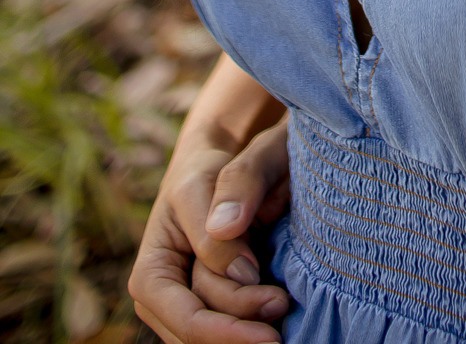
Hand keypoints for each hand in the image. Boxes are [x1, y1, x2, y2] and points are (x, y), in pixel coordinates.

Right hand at [129, 116, 290, 343]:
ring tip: (285, 302)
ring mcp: (187, 307)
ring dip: (251, 327)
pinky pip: (230, 325)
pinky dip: (252, 323)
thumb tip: (241, 270)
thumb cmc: (202, 172)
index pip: (188, 319)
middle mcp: (163, 302)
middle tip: (286, 304)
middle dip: (244, 328)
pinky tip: (276, 317)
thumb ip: (220, 219)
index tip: (271, 333)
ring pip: (219, 334)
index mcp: (151, 275)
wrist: (211, 168)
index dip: (227, 332)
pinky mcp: (212, 306)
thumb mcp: (204, 182)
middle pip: (205, 333)